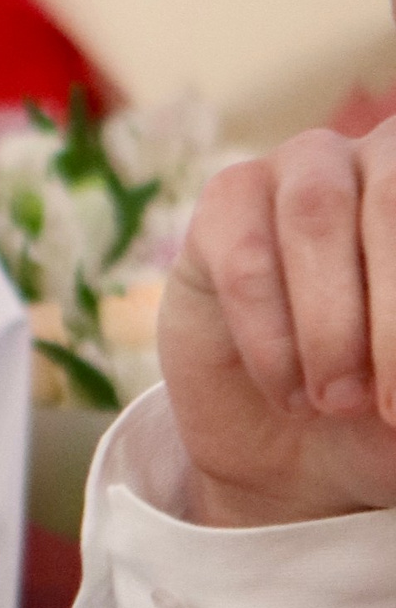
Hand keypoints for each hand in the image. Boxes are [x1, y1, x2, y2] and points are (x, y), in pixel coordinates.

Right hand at [162, 120, 395, 523]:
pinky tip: (288, 393)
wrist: (298, 447)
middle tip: (390, 407)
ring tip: (336, 404)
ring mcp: (304, 169)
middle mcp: (385, 159)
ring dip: (329, 327)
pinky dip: (270, 339)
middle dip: (392, 318)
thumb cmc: (386, 406)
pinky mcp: (227, 202)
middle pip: (393, 199)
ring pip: (315, 217)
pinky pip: (245, 260)